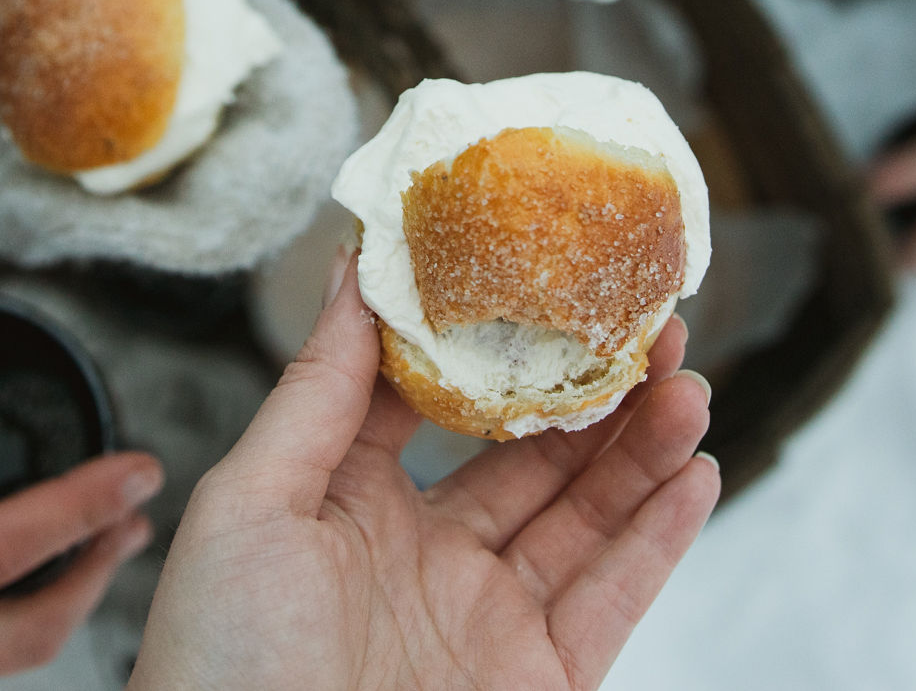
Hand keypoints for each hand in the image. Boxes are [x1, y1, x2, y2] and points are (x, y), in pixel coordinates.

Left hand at [129, 252, 719, 690]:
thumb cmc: (221, 662)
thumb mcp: (250, 504)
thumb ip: (315, 387)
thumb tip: (353, 266)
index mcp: (351, 508)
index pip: (441, 407)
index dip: (497, 347)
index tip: (544, 282)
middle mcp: (428, 560)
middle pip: (533, 458)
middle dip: (594, 392)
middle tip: (650, 326)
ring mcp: (487, 623)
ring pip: (586, 520)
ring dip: (642, 451)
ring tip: (688, 383)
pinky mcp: (539, 684)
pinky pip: (612, 602)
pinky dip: (659, 540)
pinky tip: (694, 473)